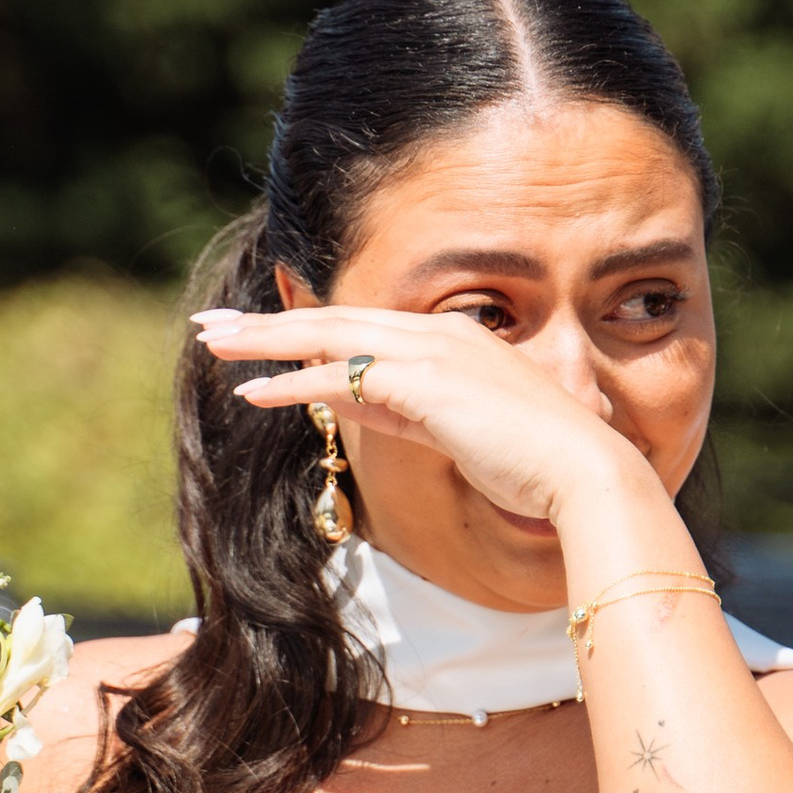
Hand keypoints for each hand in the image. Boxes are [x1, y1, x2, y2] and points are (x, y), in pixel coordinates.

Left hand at [192, 302, 641, 531]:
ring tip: (210, 344)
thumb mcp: (454, 430)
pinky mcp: (423, 384)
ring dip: (264, 342)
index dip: (304, 328)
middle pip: (333, 319)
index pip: (360, 327)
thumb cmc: (532, 462)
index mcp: (450, 340)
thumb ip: (402, 410)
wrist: (582, 473)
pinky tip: (254, 393)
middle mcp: (437, 334)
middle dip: (266, 323)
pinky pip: (342, 378)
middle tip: (210, 324)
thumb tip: (349, 404)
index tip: (257, 333)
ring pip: (327, 338)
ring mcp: (431, 353)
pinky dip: (294, 384)